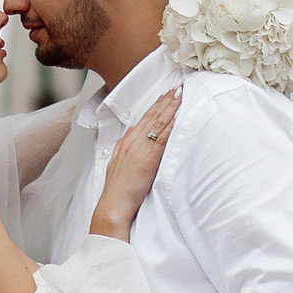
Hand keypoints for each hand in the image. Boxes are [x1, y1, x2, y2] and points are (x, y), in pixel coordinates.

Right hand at [89, 86, 180, 239]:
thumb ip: (125, 146)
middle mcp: (131, 142)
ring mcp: (139, 149)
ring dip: (170, 108)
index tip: (166, 94)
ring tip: (180, 95)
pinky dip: (169, 126)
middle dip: (165, 101)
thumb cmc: (117, 189)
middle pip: (151, 116)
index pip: (143, 118)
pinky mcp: (147, 159)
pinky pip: (160, 138)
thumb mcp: (118, 163)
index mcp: (125, 143)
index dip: (156, 105)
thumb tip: (132, 133)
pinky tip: (176, 117)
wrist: (113, 205)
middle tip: (177, 87)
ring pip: (157, 123)